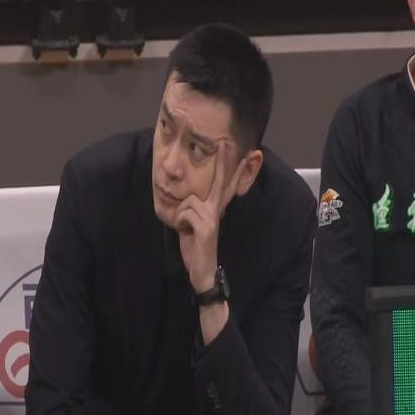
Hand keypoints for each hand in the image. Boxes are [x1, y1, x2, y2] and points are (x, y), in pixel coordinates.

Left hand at [174, 141, 246, 291]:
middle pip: (219, 181)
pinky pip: (185, 213)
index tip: (236, 150)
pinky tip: (185, 233)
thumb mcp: (192, 225)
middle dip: (223, 161)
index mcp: (215, 208)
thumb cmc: (195, 247)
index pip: (224, 184)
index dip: (230, 168)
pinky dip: (179, 223)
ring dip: (179, 216)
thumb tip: (183, 199)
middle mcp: (217, 210)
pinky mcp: (207, 227)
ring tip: (184, 229)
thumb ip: (191, 210)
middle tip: (225, 141)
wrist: (202, 272)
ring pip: (188, 201)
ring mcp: (213, 217)